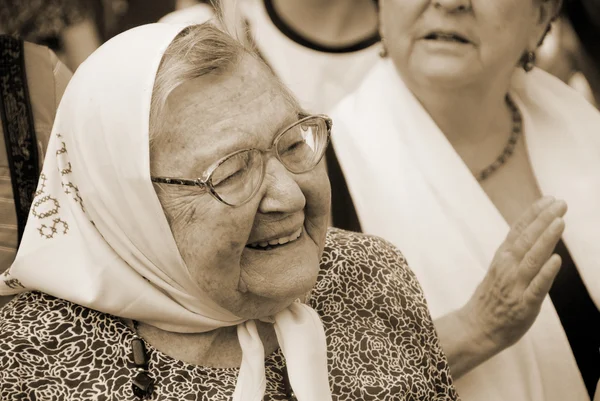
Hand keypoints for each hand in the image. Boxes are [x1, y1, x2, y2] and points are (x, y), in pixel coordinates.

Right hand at [459, 196, 565, 350]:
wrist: (477, 327)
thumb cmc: (493, 298)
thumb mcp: (500, 268)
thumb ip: (517, 251)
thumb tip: (535, 230)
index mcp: (502, 257)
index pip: (519, 230)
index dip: (534, 213)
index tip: (549, 198)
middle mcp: (507, 267)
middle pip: (527, 239)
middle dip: (544, 220)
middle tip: (560, 203)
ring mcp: (515, 285)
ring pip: (532, 258)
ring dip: (546, 239)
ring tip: (560, 222)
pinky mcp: (523, 304)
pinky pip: (536, 287)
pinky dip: (546, 273)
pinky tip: (556, 260)